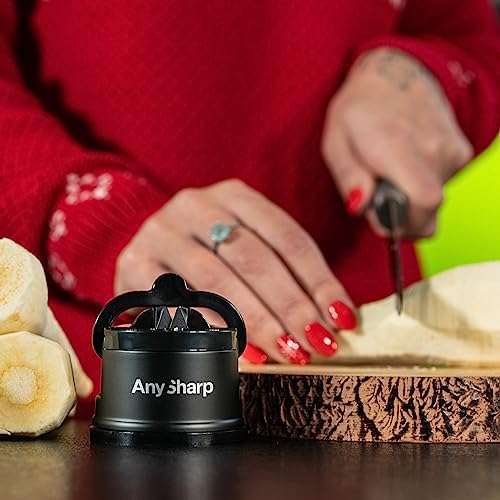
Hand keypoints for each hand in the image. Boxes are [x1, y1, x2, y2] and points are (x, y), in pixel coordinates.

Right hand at [115, 179, 357, 363]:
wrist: (144, 250)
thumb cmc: (205, 254)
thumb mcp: (242, 247)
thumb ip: (281, 272)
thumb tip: (330, 316)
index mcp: (234, 196)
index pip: (288, 238)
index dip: (319, 280)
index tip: (342, 318)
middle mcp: (196, 205)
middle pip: (255, 258)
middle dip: (292, 305)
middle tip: (318, 342)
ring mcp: (162, 232)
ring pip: (220, 281)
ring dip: (259, 321)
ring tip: (288, 351)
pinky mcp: (135, 264)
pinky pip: (181, 304)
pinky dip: (215, 329)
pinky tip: (242, 352)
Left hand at [322, 48, 472, 237]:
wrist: (396, 76)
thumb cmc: (358, 112)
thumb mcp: (335, 143)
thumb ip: (348, 177)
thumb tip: (359, 207)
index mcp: (395, 147)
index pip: (422, 201)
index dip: (403, 223)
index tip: (381, 218)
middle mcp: (431, 149)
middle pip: (429, 213)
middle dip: (403, 219)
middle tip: (380, 198)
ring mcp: (451, 150)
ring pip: (435, 203)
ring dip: (411, 201)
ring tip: (392, 175)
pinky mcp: (462, 152)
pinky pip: (444, 187)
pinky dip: (424, 187)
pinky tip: (409, 167)